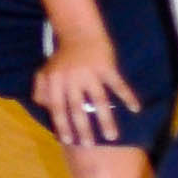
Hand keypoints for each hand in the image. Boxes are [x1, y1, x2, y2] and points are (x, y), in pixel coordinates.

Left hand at [35, 30, 138, 145]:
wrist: (79, 32)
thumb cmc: (63, 57)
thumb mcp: (46, 71)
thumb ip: (41, 90)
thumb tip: (45, 110)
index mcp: (56, 80)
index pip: (57, 107)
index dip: (62, 125)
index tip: (68, 141)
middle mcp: (72, 78)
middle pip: (77, 107)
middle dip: (83, 128)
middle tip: (89, 145)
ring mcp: (90, 72)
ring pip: (99, 100)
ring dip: (106, 120)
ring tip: (112, 137)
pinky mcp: (107, 66)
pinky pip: (118, 84)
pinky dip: (128, 96)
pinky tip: (136, 109)